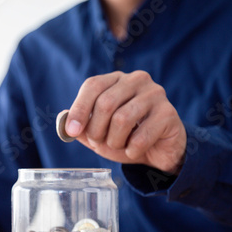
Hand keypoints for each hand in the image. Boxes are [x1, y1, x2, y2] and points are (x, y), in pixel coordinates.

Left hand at [63, 70, 185, 173]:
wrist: (157, 152)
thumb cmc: (126, 137)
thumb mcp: (98, 134)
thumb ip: (80, 127)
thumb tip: (62, 119)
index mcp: (116, 80)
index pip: (92, 85)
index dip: (79, 109)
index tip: (71, 131)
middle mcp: (136, 80)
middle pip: (106, 103)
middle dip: (96, 130)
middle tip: (98, 142)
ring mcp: (155, 94)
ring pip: (122, 119)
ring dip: (115, 141)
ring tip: (119, 145)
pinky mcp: (168, 113)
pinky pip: (141, 136)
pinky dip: (132, 150)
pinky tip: (134, 150)